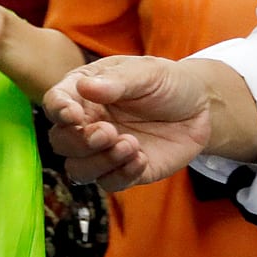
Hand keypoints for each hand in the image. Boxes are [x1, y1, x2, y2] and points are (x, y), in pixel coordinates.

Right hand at [42, 56, 211, 190]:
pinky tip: (142, 158)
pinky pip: (109, 184)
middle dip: (79, 142)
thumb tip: (85, 87)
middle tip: (108, 132)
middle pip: (60, 142)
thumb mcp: (147, 72)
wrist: (200, 110)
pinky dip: (122, 175)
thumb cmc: (168, 83)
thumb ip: (118, 80)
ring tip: (131, 144)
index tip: (72, 115)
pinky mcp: (123, 172)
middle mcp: (87, 124)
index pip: (55, 103)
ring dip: (99, 162)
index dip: (58, 110)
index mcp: (83, 93)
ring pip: (78, 170)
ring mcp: (103, 151)